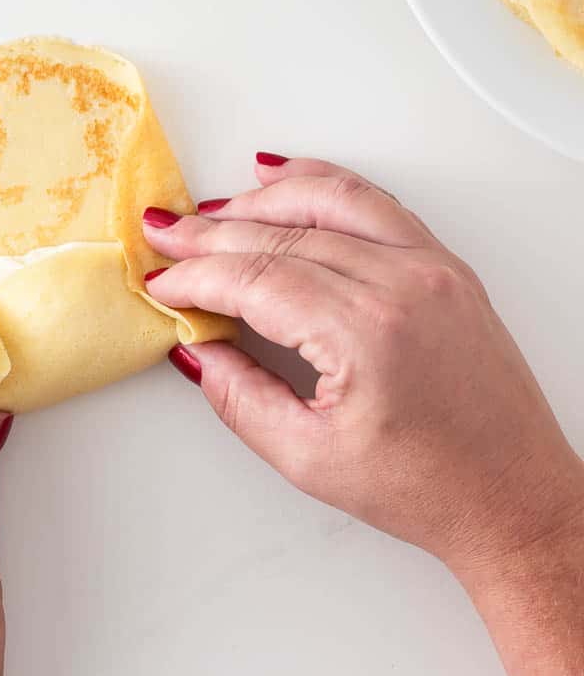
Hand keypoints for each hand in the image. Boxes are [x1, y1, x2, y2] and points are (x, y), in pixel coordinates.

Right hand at [142, 154, 583, 569]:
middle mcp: (403, 285)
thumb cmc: (427, 488)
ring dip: (261, 201)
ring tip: (210, 210)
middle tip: (165, 235)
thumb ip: (240, 399)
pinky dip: (324, 183)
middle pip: (283, 236)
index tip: (162, 283)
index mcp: (366, 334)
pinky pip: (375, 203)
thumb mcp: (308, 459)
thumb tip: (196, 351)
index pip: (256, 279)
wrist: (514, 497)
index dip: (197, 277)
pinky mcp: (446, 267)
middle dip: (212, 234)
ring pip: (329, 202)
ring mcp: (432, 268)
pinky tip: (285, 178)